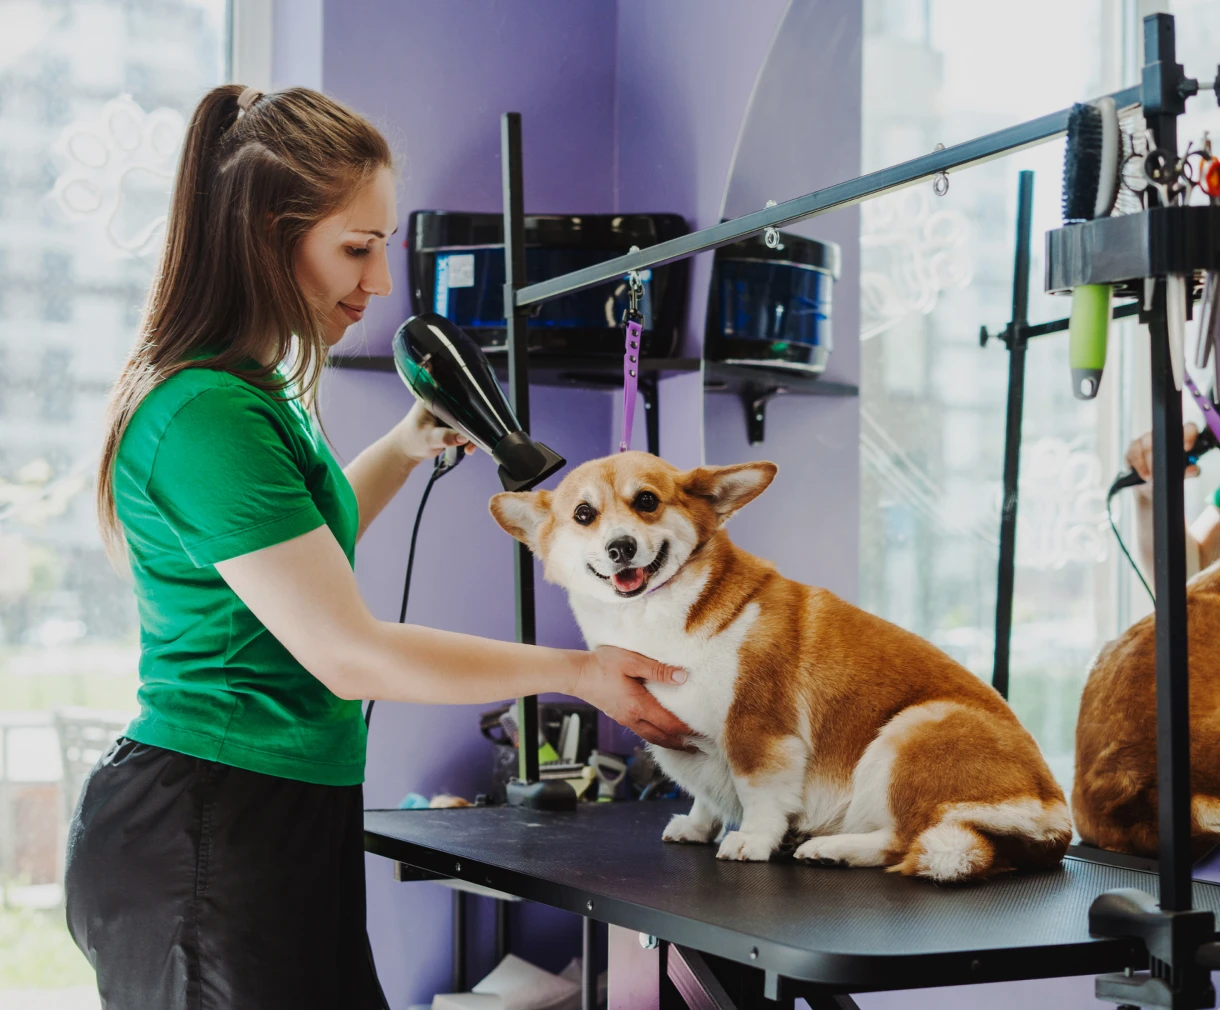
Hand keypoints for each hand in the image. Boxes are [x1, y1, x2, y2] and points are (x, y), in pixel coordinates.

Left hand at [394, 401, 475, 465]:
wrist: (408, 449)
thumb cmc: (413, 439)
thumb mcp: (428, 438)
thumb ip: (445, 437)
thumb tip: (464, 438)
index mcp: (436, 397)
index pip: (458, 397)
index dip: (470, 408)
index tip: (476, 423)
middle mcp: (444, 401)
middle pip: (467, 409)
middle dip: (474, 425)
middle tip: (474, 442)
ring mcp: (450, 412)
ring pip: (469, 420)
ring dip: (473, 434)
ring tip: (469, 449)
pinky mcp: (453, 422)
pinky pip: (467, 428)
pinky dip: (469, 439)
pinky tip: (467, 449)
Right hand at [574, 645, 693, 749]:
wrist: (575, 673)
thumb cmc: (602, 664)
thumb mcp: (632, 661)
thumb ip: (658, 669)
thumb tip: (682, 677)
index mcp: (638, 705)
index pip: (670, 723)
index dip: (688, 730)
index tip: (704, 733)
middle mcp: (633, 718)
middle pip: (663, 737)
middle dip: (682, 743)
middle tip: (701, 746)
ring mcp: (625, 719)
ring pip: (652, 737)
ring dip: (670, 742)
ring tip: (685, 745)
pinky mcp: (619, 716)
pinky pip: (642, 731)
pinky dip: (657, 736)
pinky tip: (661, 734)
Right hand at [1126, 423, 1199, 495]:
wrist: (1149, 487)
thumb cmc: (1167, 477)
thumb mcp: (1180, 476)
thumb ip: (1189, 472)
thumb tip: (1194, 468)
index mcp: (1179, 440)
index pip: (1187, 429)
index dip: (1188, 435)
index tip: (1187, 448)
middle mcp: (1163, 437)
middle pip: (1161, 437)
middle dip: (1160, 458)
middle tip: (1162, 472)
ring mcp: (1146, 440)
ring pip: (1145, 445)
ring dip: (1148, 463)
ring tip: (1151, 477)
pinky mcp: (1133, 447)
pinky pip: (1133, 452)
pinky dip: (1139, 465)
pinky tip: (1143, 474)